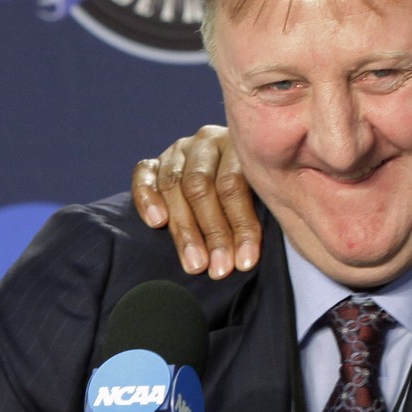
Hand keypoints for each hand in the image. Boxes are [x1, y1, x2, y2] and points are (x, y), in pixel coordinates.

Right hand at [131, 124, 260, 278]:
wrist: (234, 170)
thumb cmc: (259, 191)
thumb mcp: (268, 193)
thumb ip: (264, 210)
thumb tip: (253, 255)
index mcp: (239, 145)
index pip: (235, 185)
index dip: (240, 226)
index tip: (245, 261)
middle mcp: (207, 142)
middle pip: (202, 187)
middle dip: (212, 233)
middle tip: (219, 269)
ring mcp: (178, 150)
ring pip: (174, 187)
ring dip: (184, 230)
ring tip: (194, 263)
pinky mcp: (154, 162)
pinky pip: (143, 175)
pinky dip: (147, 198)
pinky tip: (156, 223)